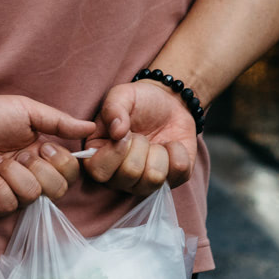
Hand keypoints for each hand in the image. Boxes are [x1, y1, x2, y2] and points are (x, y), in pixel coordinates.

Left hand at [0, 91, 97, 218]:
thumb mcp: (28, 112)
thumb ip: (59, 122)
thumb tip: (90, 127)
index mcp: (41, 158)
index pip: (70, 174)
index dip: (61, 163)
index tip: (42, 146)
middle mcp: (29, 178)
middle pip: (58, 190)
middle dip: (39, 169)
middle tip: (18, 153)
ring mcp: (10, 194)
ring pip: (33, 196)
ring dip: (13, 173)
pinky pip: (8, 204)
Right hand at [83, 80, 199, 197]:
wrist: (169, 103)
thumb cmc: (139, 101)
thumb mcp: (121, 96)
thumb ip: (113, 108)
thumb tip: (117, 131)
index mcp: (99, 158)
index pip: (99, 172)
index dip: (114, 152)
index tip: (125, 132)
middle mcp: (120, 177)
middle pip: (130, 174)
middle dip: (140, 145)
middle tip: (140, 134)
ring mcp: (146, 182)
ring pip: (155, 178)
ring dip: (158, 152)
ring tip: (155, 142)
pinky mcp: (173, 180)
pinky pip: (179, 171)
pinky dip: (177, 151)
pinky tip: (170, 145)